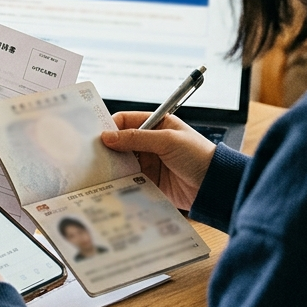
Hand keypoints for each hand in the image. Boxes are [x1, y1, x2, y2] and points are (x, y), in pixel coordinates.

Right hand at [100, 113, 216, 209]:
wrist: (215, 185)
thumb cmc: (198, 155)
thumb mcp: (167, 141)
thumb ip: (136, 138)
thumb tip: (107, 137)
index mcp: (157, 124)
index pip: (126, 121)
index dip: (110, 127)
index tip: (95, 137)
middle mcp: (151, 142)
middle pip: (121, 142)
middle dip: (108, 148)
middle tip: (91, 155)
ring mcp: (149, 162)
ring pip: (123, 161)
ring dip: (112, 165)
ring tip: (97, 170)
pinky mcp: (150, 180)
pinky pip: (129, 179)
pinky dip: (120, 180)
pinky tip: (111, 183)